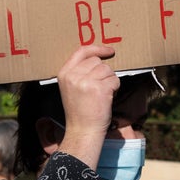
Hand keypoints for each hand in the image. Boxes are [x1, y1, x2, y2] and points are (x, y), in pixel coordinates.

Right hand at [55, 45, 119, 168]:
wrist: (83, 131)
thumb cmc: (80, 111)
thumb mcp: (71, 88)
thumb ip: (79, 72)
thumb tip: (99, 57)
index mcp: (64, 73)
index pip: (82, 51)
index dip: (97, 48)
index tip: (109, 51)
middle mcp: (73, 75)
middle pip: (97, 61)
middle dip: (104, 73)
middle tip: (100, 88)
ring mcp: (86, 81)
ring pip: (108, 70)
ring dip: (110, 81)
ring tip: (102, 95)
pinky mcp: (99, 89)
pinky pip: (115, 80)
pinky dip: (115, 89)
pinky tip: (107, 99)